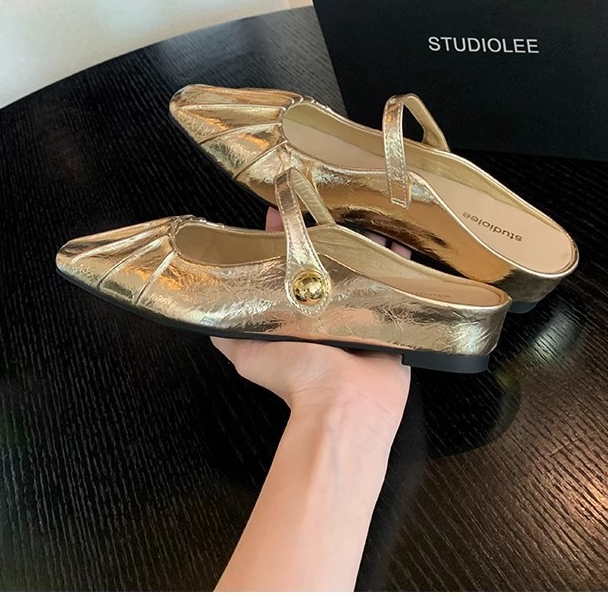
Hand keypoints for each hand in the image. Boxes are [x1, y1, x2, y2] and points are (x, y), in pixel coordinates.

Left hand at [211, 209, 412, 437]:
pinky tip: (402, 243)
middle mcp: (330, 312)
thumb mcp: (247, 352)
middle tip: (334, 206)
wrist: (343, 400)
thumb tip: (204, 315)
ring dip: (368, 245)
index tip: (283, 212)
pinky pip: (399, 287)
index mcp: (299, 314)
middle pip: (331, 264)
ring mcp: (362, 315)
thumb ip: (229, 332)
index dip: (287, 239)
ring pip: (366, 270)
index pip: (290, 266)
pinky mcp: (391, 321)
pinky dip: (403, 266)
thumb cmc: (297, 376)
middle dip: (334, 236)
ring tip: (369, 216)